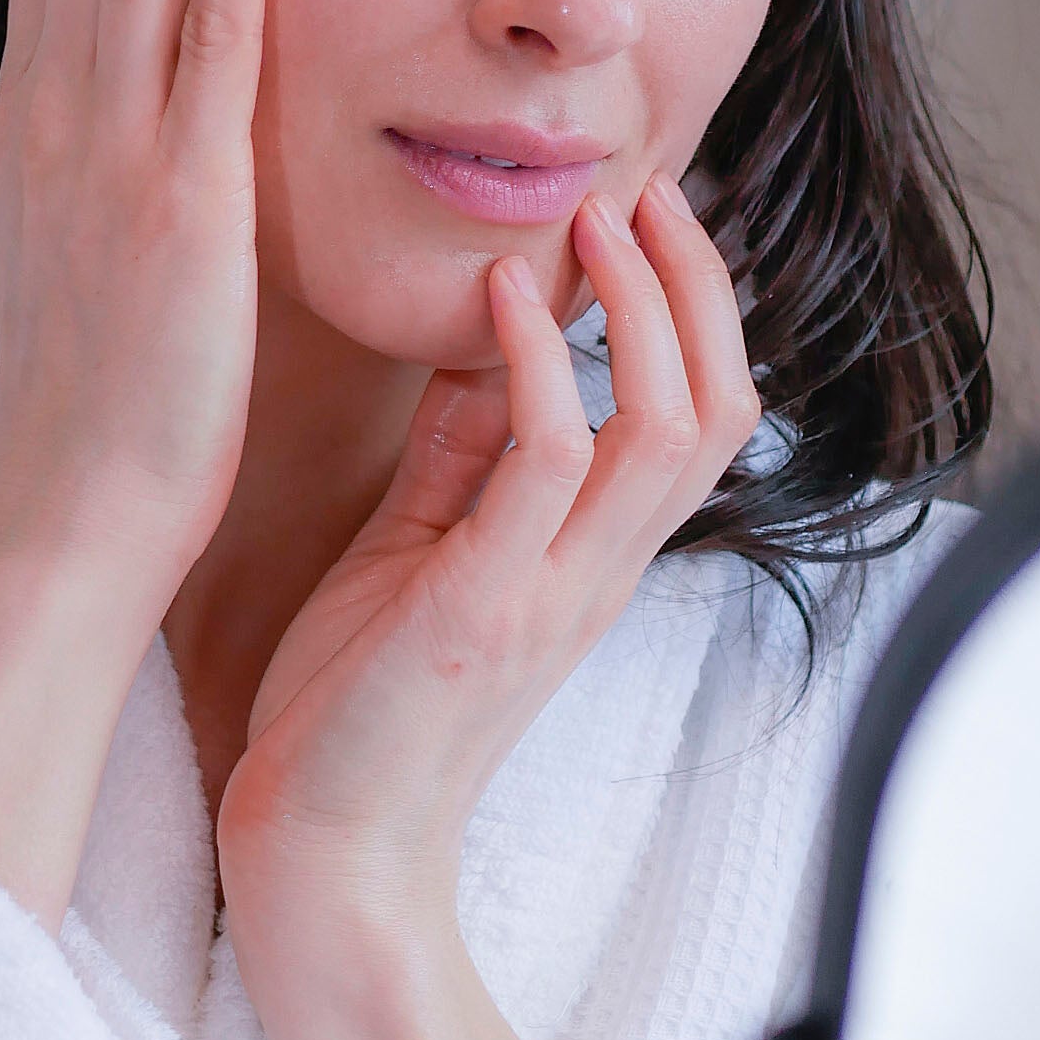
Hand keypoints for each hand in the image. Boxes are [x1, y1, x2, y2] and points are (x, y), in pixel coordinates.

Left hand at [217, 176, 759, 927]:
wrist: (320, 848)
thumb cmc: (355, 708)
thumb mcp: (420, 551)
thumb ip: (464, 455)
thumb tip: (489, 344)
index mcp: (592, 561)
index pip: (701, 416)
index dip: (693, 307)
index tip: (641, 213)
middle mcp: (597, 575)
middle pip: (720, 406)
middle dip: (695, 283)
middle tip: (641, 190)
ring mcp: (551, 593)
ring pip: (667, 426)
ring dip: (640, 305)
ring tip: (590, 220)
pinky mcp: (483, 607)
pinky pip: (551, 463)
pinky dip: (542, 365)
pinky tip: (501, 297)